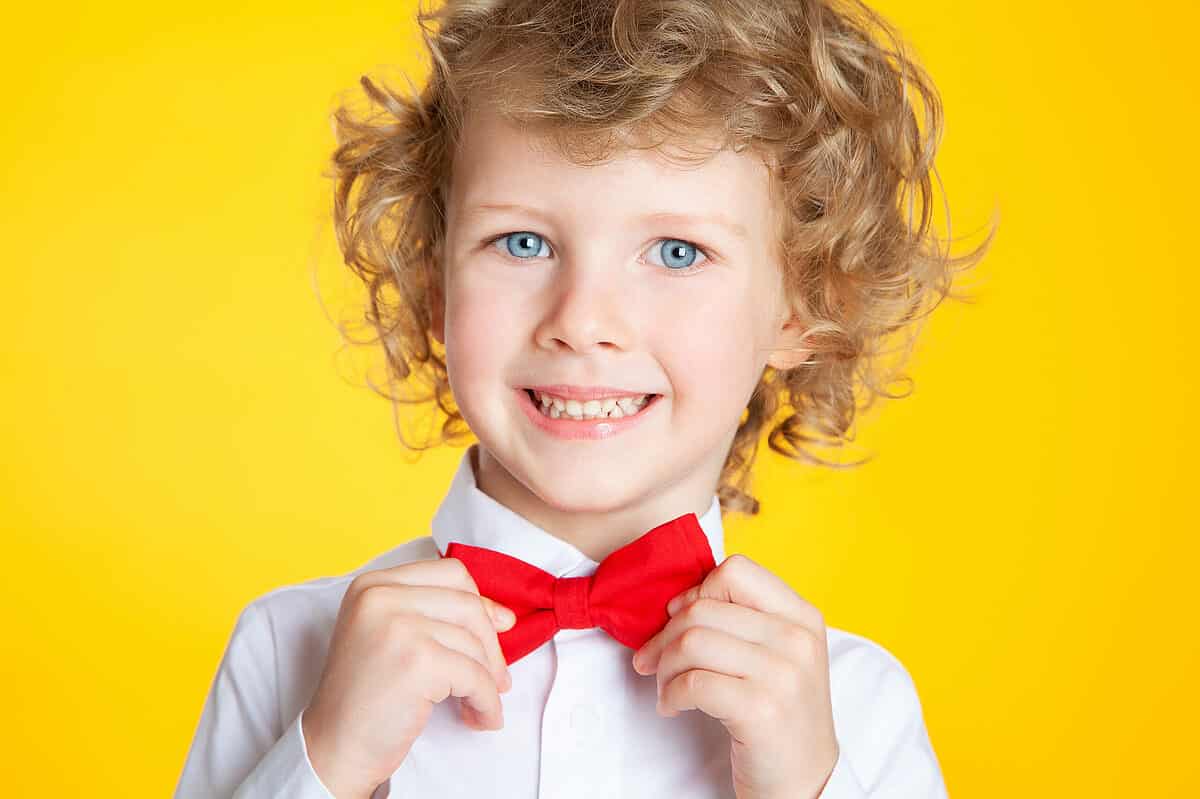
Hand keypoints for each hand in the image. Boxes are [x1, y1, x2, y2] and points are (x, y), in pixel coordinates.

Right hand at [301, 558, 515, 797]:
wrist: (333, 748)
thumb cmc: (364, 697)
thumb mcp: (389, 636)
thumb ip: (434, 615)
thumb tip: (504, 617)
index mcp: (373, 585)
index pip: (450, 573)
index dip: (482, 601)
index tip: (500, 626)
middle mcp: (381, 597)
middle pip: (467, 604)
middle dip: (491, 645)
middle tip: (498, 677)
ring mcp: (398, 626)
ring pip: (473, 643)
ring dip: (489, 679)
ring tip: (481, 703)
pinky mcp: (416, 661)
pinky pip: (474, 676)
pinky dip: (486, 701)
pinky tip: (480, 717)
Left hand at [631, 554, 838, 798]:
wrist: (805, 781)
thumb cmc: (780, 713)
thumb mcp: (779, 654)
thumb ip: (742, 619)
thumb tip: (676, 602)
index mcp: (802, 616)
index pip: (736, 571)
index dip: (697, 592)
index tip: (680, 619)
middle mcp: (797, 639)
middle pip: (703, 608)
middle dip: (665, 636)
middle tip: (653, 661)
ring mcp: (783, 674)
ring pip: (691, 642)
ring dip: (663, 667)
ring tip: (666, 687)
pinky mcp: (761, 710)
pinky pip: (692, 682)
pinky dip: (670, 694)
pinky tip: (673, 707)